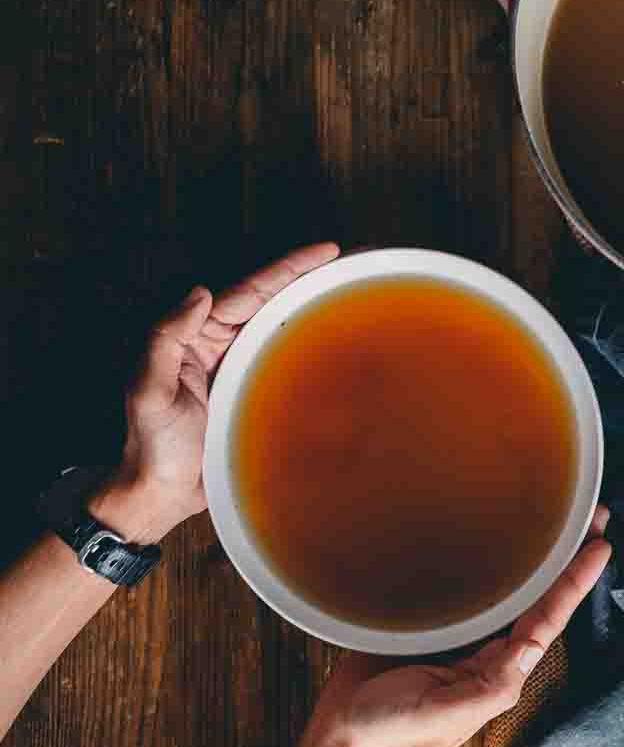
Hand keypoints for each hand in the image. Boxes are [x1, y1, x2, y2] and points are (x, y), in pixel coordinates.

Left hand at [92, 243, 340, 541]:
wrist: (163, 494)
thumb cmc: (152, 446)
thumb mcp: (149, 389)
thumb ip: (166, 338)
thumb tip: (202, 294)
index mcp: (198, 338)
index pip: (248, 292)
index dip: (287, 268)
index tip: (325, 251)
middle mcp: (222, 348)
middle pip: (272, 303)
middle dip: (308, 279)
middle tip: (351, 263)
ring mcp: (242, 373)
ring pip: (283, 332)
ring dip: (314, 311)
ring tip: (352, 294)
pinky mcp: (255, 399)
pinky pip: (287, 368)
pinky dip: (311, 354)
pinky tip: (338, 350)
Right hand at [308, 510, 611, 746]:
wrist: (342, 731)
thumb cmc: (392, 729)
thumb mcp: (449, 712)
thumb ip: (491, 684)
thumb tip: (529, 649)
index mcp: (500, 672)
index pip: (547, 620)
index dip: (575, 583)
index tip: (600, 548)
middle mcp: (487, 650)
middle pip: (536, 598)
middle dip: (566, 561)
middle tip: (594, 518)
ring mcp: (461, 634)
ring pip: (508, 588)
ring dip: (537, 557)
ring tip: (564, 519)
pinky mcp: (432, 619)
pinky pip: (469, 585)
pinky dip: (489, 560)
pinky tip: (498, 535)